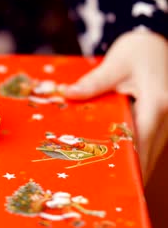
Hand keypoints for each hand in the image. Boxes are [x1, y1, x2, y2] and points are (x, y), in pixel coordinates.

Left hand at [65, 29, 167, 183]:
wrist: (157, 40)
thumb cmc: (138, 50)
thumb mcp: (116, 63)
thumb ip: (93, 82)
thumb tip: (68, 93)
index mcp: (158, 102)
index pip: (141, 140)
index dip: (126, 162)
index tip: (111, 180)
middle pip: (148, 153)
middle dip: (129, 172)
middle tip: (104, 187)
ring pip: (151, 151)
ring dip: (134, 165)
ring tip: (109, 181)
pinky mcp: (163, 121)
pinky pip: (150, 143)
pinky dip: (136, 153)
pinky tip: (118, 162)